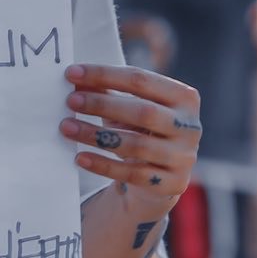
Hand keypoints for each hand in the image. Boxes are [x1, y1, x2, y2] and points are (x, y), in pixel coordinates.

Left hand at [60, 64, 201, 205]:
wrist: (157, 179)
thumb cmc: (139, 132)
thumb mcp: (126, 108)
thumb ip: (106, 90)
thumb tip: (74, 78)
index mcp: (184, 98)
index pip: (141, 79)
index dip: (104, 74)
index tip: (71, 73)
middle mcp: (190, 127)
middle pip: (143, 111)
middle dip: (102, 104)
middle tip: (70, 101)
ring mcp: (183, 157)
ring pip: (136, 145)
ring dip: (96, 135)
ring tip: (67, 127)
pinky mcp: (171, 184)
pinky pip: (132, 174)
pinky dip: (103, 165)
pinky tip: (80, 158)